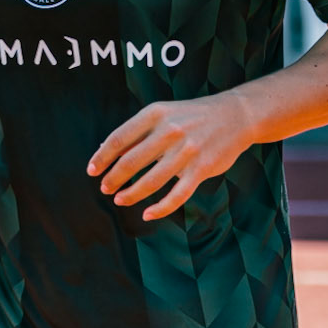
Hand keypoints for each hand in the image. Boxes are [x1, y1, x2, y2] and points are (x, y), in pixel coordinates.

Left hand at [88, 94, 252, 220]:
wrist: (235, 115)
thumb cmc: (192, 116)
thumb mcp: (164, 113)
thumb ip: (138, 131)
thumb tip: (104, 151)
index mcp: (155, 114)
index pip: (119, 139)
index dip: (102, 158)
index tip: (92, 171)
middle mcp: (169, 131)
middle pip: (130, 161)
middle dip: (113, 179)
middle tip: (105, 188)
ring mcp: (186, 151)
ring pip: (150, 181)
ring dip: (131, 194)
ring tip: (120, 200)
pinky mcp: (201, 169)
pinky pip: (177, 195)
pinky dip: (160, 208)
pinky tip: (148, 214)